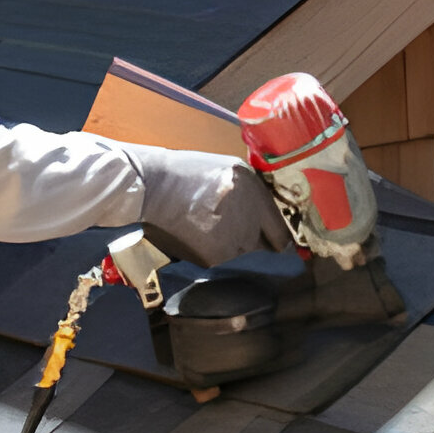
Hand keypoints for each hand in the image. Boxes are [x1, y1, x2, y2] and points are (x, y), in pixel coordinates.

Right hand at [123, 146, 294, 268]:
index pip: (281, 233)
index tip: (275, 244)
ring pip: (244, 255)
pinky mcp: (215, 257)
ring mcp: (234, 241)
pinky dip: (216, 254)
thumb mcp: (229, 170)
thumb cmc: (188, 173)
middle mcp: (250, 220)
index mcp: (255, 193)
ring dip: (235, 249)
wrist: (152, 188)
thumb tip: (268, 222)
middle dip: (255, 244)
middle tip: (235, 234)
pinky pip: (225, 262)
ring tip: (213, 233)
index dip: (278, 240)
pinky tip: (199, 238)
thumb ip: (254, 195)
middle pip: (265, 248)